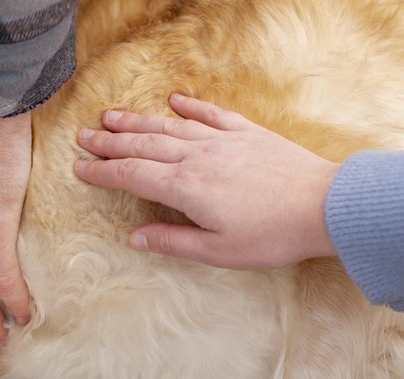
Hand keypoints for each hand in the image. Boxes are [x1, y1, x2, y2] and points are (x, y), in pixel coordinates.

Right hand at [73, 93, 340, 268]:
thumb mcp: (218, 252)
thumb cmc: (272, 236)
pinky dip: (189, 107)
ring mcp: (223, 141)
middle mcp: (198, 158)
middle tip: (84, 137)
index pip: (133, 176)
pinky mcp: (248, 133)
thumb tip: (136, 238)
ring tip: (112, 117)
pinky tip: (174, 101)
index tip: (80, 169)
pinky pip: (210, 115)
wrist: (323, 206)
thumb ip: (173, 242)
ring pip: (170, 127)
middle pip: (144, 146)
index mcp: (186, 189)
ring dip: (138, 122)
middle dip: (110, 142)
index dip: (103, 173)